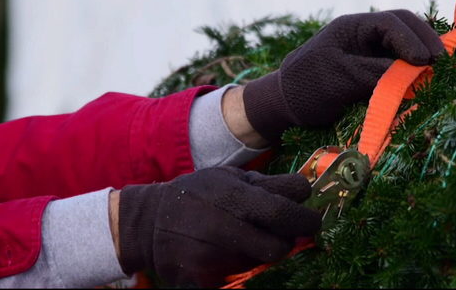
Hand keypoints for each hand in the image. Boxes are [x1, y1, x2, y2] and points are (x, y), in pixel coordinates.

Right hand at [113, 167, 320, 286]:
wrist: (148, 223)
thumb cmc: (198, 194)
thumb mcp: (228, 177)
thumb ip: (266, 185)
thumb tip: (304, 190)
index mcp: (234, 196)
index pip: (286, 211)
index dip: (304, 215)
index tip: (307, 216)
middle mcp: (224, 226)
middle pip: (281, 245)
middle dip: (288, 239)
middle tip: (283, 232)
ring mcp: (212, 256)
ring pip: (261, 262)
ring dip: (262, 251)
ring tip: (245, 237)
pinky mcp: (201, 279)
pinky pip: (238, 278)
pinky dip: (240, 267)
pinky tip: (228, 254)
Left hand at [242, 9, 444, 141]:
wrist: (284, 106)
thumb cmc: (306, 88)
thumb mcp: (340, 79)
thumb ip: (376, 73)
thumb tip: (415, 73)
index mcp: (351, 27)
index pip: (391, 23)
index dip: (412, 39)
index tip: (425, 61)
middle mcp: (363, 35)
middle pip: (403, 28)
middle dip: (424, 42)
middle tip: (442, 62)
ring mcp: (368, 52)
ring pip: (403, 46)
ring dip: (420, 56)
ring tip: (438, 72)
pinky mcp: (370, 70)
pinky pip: (396, 65)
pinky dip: (411, 71)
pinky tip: (422, 81)